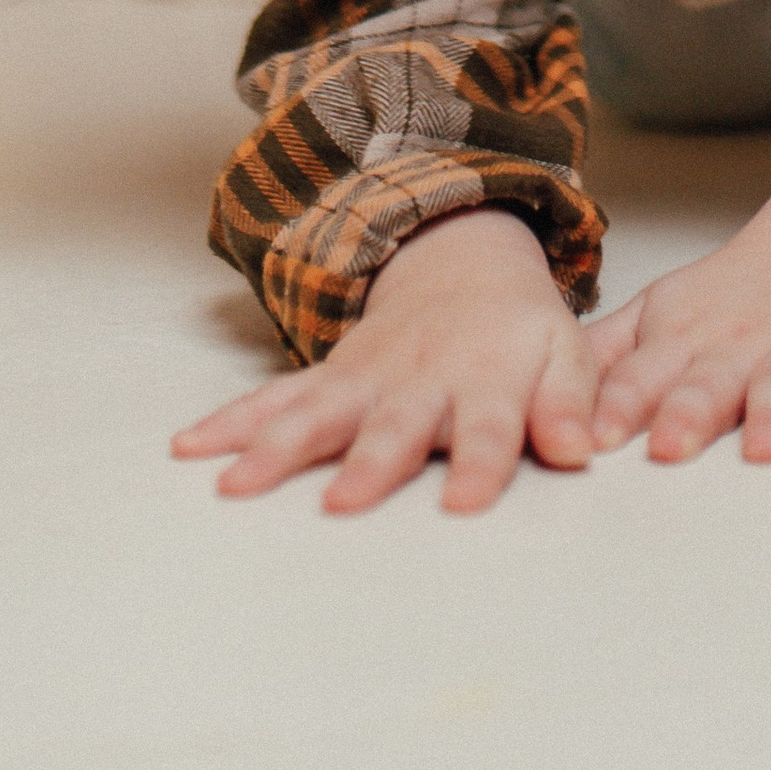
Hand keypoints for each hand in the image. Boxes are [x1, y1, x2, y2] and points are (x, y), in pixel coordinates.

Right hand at [171, 208, 594, 513]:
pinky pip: (276, 400)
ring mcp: (366, 379)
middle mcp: (418, 381)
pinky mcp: (329, 379)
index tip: (464, 503)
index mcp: (485, 380)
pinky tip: (189, 448)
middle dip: (367, 466)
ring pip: (319, 414)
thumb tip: (581, 450)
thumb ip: (569, 403)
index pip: (488, 427)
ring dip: (278, 448)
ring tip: (237, 486)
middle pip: (393, 428)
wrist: (461, 264)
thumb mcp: (564, 354)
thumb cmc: (517, 331)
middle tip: (340, 505)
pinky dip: (232, 422)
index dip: (479, 462)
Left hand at [582, 164, 770, 467]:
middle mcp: (737, 343)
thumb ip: (603, 357)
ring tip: (762, 449)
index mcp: (681, 336)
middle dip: (688, 413)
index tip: (595, 438)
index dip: (620, 404)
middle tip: (668, 448)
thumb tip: (536, 395)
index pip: (644, 374)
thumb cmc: (729, 296)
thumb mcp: (658, 312)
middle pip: (710, 381)